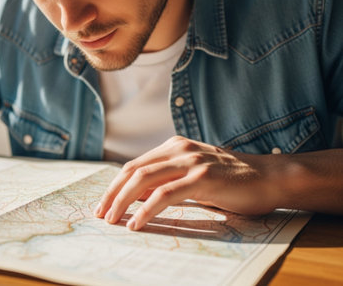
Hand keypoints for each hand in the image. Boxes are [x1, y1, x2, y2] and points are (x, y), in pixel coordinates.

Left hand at [95, 136, 277, 230]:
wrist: (267, 177)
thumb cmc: (230, 180)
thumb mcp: (192, 176)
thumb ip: (166, 180)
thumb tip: (136, 196)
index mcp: (173, 146)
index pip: (135, 165)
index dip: (115, 185)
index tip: (104, 204)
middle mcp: (178, 149)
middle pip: (133, 171)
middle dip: (113, 193)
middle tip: (100, 214)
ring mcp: (190, 161)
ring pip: (145, 179)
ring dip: (123, 201)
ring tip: (113, 220)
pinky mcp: (202, 177)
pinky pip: (166, 194)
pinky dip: (147, 209)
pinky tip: (137, 223)